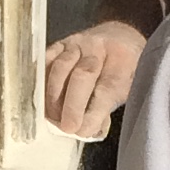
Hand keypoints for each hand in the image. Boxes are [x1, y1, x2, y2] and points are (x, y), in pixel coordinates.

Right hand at [43, 19, 147, 137]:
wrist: (119, 39)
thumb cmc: (125, 71)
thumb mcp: (128, 89)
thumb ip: (107, 108)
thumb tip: (85, 129)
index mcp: (123, 59)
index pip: (106, 88)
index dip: (93, 112)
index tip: (83, 130)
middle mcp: (98, 47)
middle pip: (82, 76)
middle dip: (71, 105)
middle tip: (67, 127)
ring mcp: (76, 44)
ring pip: (60, 68)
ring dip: (53, 98)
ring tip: (53, 118)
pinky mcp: (58, 45)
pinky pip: (45, 62)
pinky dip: (41, 84)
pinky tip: (43, 102)